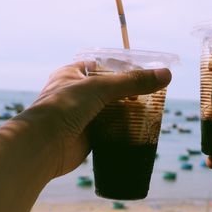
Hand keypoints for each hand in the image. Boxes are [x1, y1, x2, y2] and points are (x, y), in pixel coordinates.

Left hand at [17, 62, 170, 178]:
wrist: (44, 146)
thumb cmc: (65, 108)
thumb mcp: (100, 88)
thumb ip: (133, 82)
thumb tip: (166, 75)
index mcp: (74, 74)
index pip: (104, 66)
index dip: (124, 67)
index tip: (145, 72)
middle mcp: (78, 94)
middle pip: (111, 90)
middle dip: (130, 93)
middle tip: (153, 93)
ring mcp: (84, 115)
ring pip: (112, 110)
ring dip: (129, 112)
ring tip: (152, 110)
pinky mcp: (89, 134)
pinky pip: (111, 128)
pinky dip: (124, 128)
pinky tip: (140, 128)